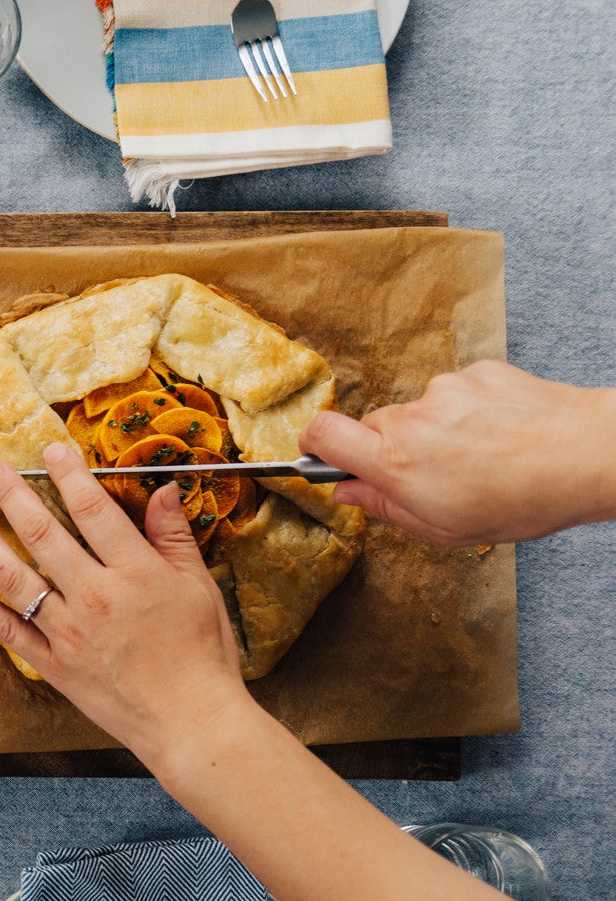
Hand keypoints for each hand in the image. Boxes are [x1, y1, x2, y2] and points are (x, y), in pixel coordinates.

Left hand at [0, 446, 247, 761]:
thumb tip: (163, 490)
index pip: (93, 510)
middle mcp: (94, 597)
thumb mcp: (198, 588)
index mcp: (135, 573)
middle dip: (11, 495)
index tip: (49, 451)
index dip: (68, 475)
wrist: (191, 723)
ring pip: (16, 578)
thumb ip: (174, 537)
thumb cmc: (202, 656)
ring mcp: (68, 632)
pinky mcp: (54, 664)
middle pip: (43, 534)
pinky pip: (8, 630)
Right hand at [300, 361, 615, 545]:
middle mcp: (412, 419)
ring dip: (436, 432)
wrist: (588, 454)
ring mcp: (445, 390)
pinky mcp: (477, 372)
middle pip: (375, 426)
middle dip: (392, 449)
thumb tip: (349, 492)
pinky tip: (499, 433)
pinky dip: (469, 412)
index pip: (322, 434)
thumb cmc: (522, 499)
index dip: (313, 445)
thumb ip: (385, 507)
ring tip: (480, 456)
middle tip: (429, 476)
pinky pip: (456, 393)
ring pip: (419, 412)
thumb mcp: (444, 528)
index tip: (320, 456)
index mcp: (396, 461)